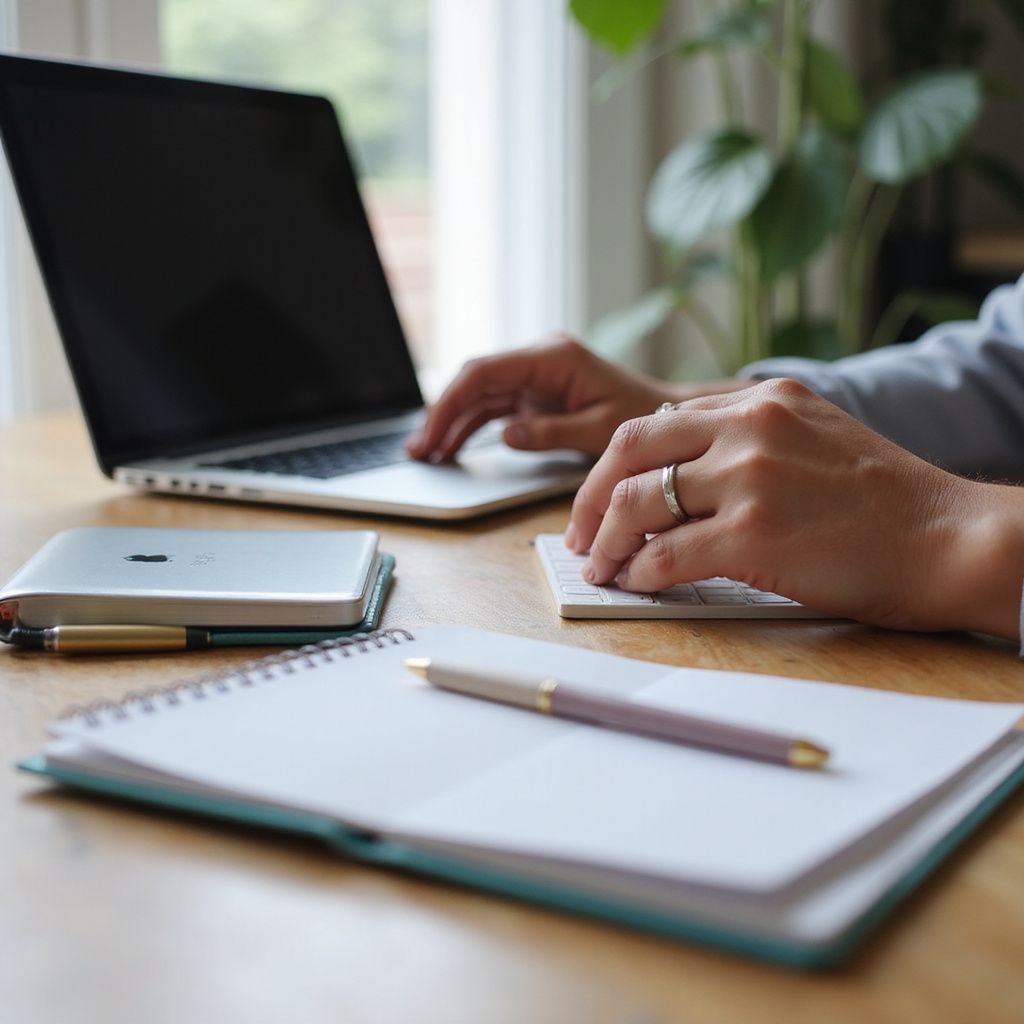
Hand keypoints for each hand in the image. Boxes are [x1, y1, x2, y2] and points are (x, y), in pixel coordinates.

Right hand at [406, 335, 748, 460]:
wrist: (665, 413)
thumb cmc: (642, 416)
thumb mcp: (600, 430)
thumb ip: (551, 432)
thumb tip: (506, 434)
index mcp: (552, 357)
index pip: (485, 372)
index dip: (451, 402)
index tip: (432, 432)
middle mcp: (538, 359)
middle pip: (474, 380)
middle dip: (442, 413)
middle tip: (419, 450)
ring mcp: (534, 375)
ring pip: (478, 394)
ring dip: (451, 422)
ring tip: (426, 455)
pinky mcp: (535, 393)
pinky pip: (493, 407)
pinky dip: (470, 426)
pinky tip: (450, 448)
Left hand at [567, 378, 1023, 640]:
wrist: (948, 537)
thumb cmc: (885, 503)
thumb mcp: (814, 438)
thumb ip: (749, 442)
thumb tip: (680, 478)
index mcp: (759, 400)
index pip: (654, 423)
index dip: (613, 467)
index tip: (598, 500)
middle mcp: (749, 426)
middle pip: (629, 450)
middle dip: (590, 499)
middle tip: (580, 536)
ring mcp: (749, 477)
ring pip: (639, 503)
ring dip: (607, 542)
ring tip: (602, 568)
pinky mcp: (754, 533)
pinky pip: (665, 554)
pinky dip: (639, 573)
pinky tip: (638, 585)